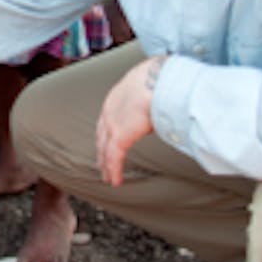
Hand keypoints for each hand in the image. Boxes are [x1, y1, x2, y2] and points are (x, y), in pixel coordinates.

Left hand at [95, 55, 163, 186]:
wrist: (157, 80)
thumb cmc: (159, 79)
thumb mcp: (150, 91)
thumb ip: (149, 106)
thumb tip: (155, 117)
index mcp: (114, 99)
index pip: (106, 120)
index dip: (106, 134)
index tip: (106, 142)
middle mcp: (109, 112)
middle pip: (101, 136)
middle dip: (101, 151)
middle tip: (102, 163)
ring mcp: (112, 124)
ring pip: (105, 150)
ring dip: (106, 165)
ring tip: (107, 177)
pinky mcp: (119, 137)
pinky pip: (114, 158)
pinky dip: (113, 171)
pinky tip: (114, 181)